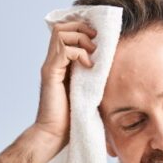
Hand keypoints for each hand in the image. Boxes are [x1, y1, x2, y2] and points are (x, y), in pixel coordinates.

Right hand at [33, 20, 97, 146]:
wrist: (54, 135)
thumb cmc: (71, 118)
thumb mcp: (87, 90)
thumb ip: (92, 75)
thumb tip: (112, 65)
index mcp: (60, 64)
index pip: (64, 31)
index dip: (80, 27)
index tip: (97, 37)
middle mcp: (53, 62)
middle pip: (61, 27)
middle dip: (81, 28)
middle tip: (96, 43)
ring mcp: (50, 67)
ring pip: (61, 33)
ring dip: (81, 38)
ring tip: (92, 54)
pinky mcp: (50, 74)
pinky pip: (64, 50)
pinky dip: (79, 53)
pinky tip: (89, 67)